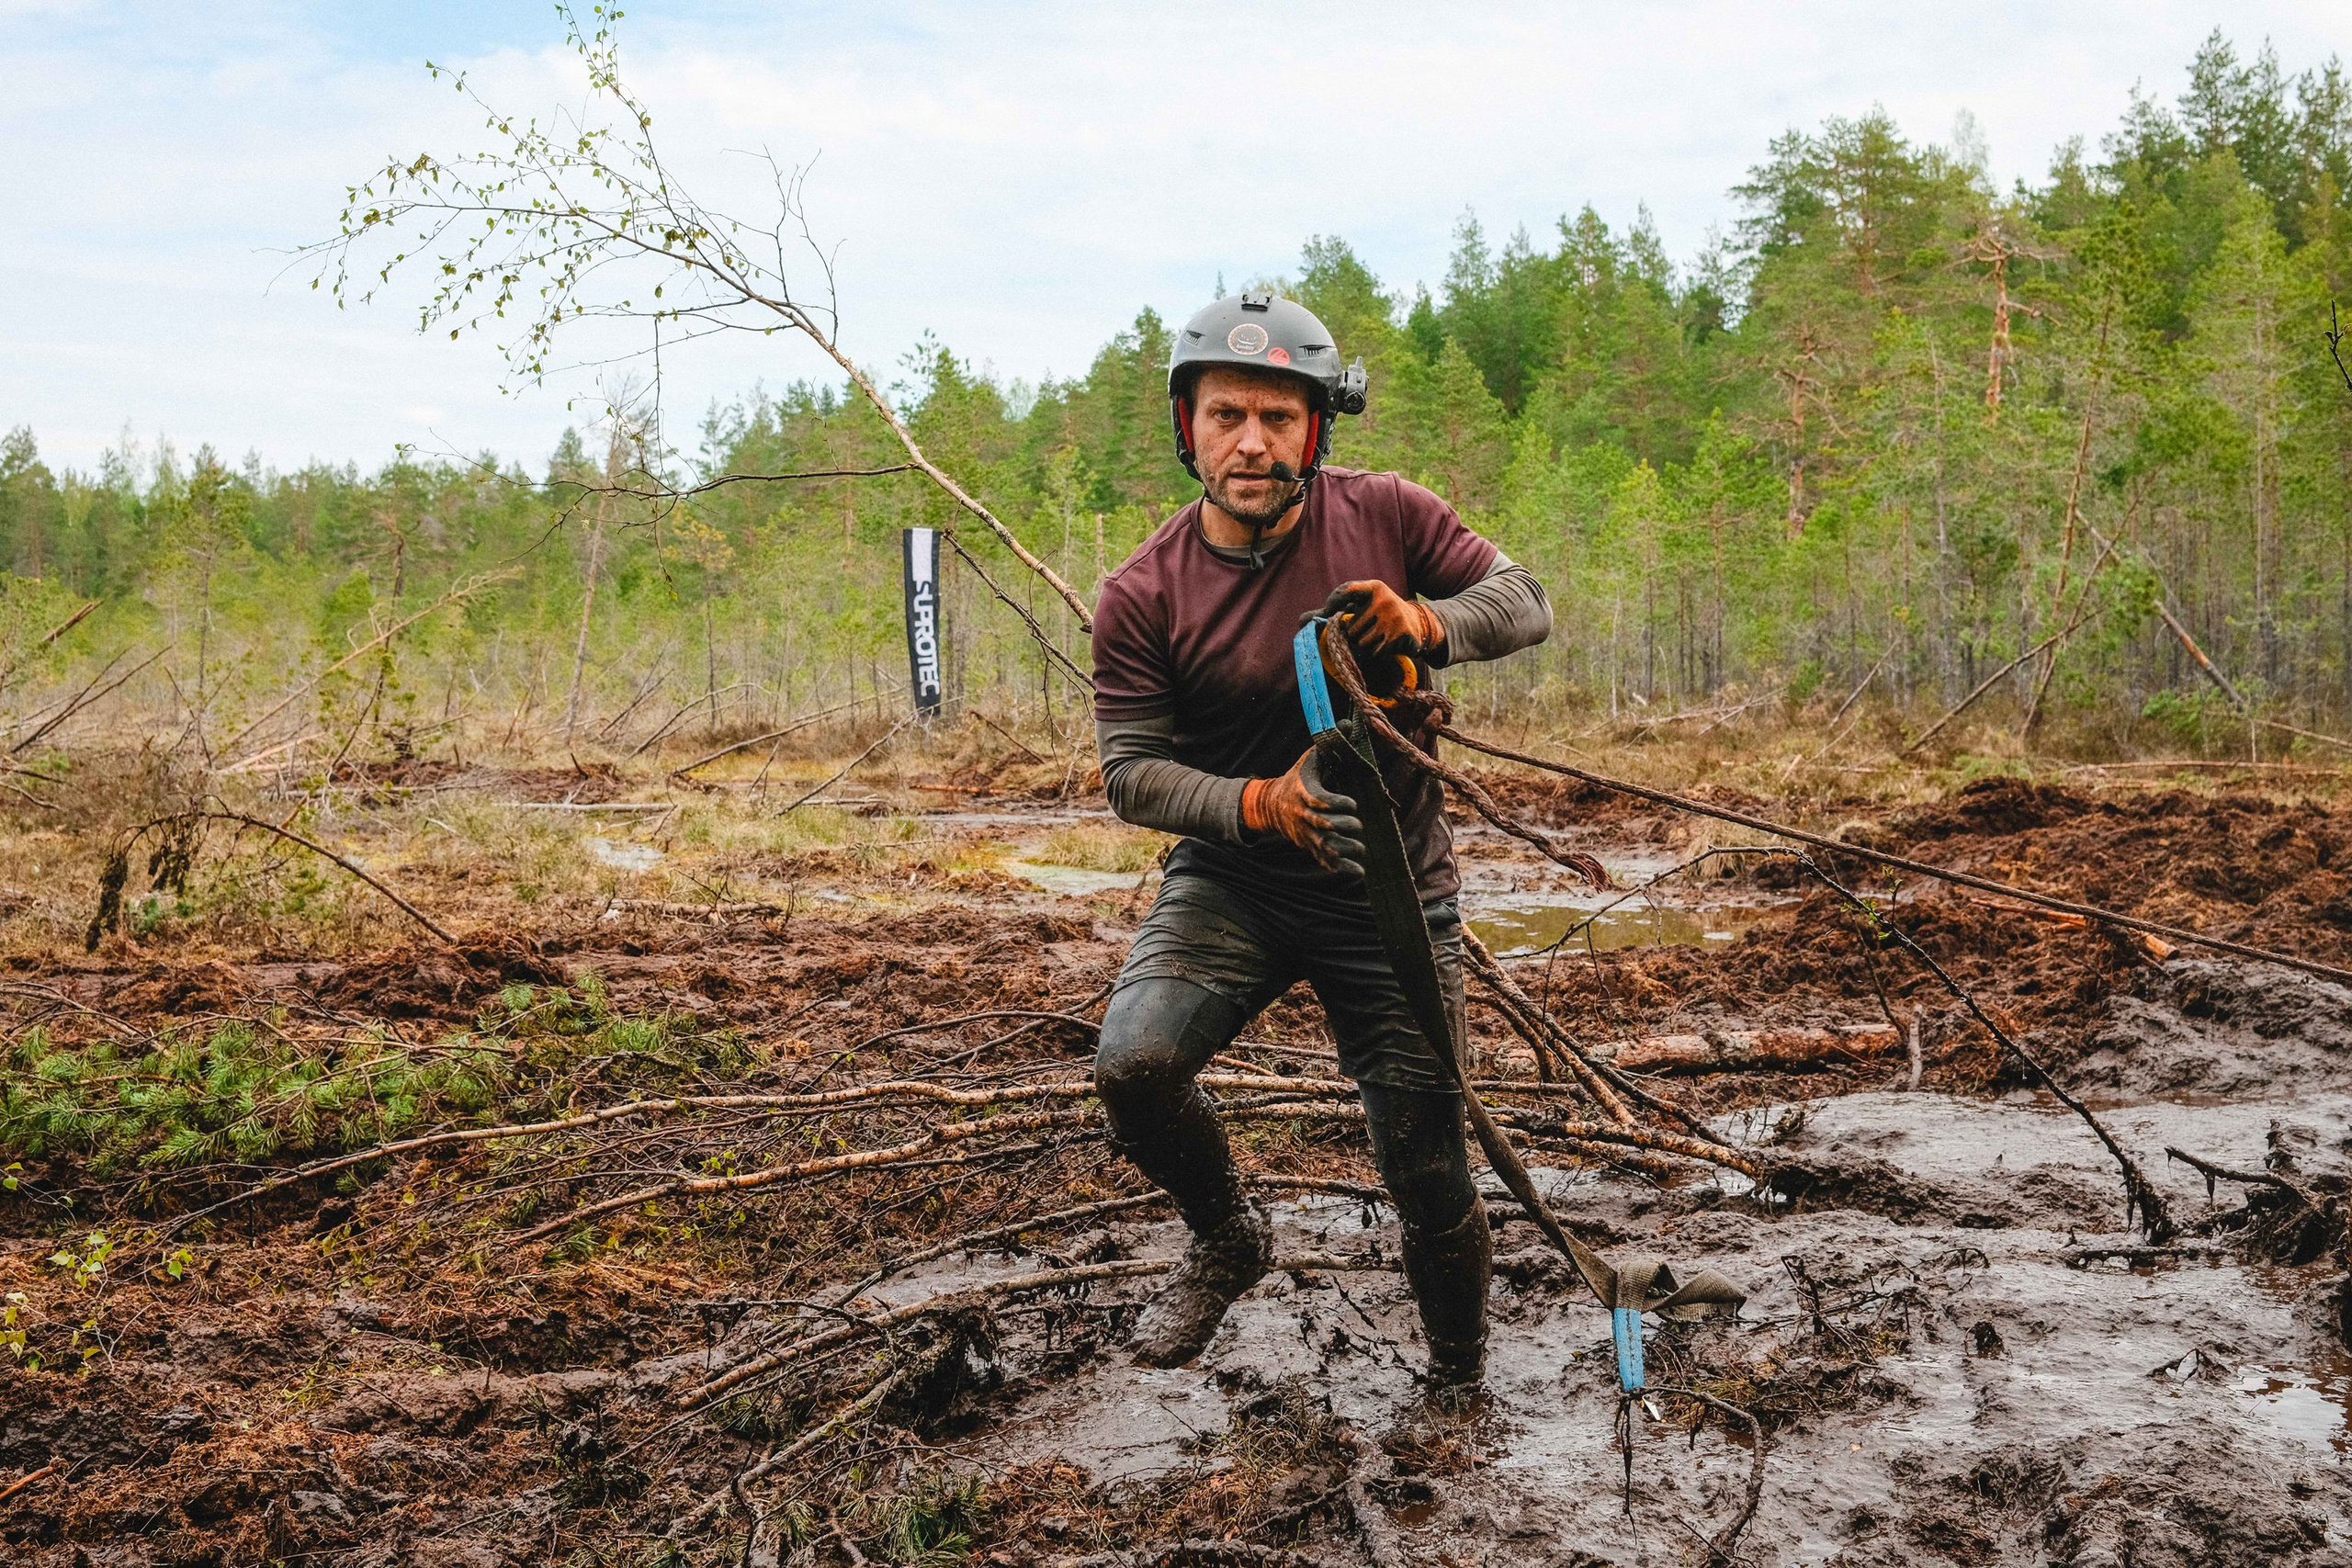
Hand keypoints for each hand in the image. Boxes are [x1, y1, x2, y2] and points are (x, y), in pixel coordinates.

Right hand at [1242, 748, 1364, 877]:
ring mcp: (1306, 834)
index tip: (1352, 804)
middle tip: (1357, 825)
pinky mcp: (1309, 846)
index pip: (1320, 800)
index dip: (1337, 803)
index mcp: (1305, 793)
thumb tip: (1347, 723)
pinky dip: (1341, 868)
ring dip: (1344, 850)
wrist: (1270, 806)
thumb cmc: (1297, 779)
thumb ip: (1329, 744)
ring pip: (1325, 846)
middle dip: (1342, 827)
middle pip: (1323, 825)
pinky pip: (1324, 861)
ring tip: (1361, 849)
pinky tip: (1359, 872)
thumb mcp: (1310, 760)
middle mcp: (1304, 816)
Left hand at [1321, 580, 1444, 661]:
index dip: (1333, 602)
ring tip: (1378, 637)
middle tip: (1367, 630)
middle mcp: (1384, 600)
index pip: (1346, 590)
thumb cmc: (1378, 614)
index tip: (1329, 612)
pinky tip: (1387, 644)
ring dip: (1366, 645)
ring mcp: (1394, 617)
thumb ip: (1331, 612)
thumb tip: (1301, 622)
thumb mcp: (1361, 606)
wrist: (1417, 623)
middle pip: (1351, 629)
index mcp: (1374, 587)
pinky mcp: (1401, 635)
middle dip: (1355, 635)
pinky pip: (1376, 652)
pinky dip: (1378, 652)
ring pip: (1362, 643)